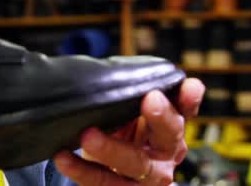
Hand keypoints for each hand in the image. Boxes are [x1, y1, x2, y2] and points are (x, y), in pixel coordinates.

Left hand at [54, 78, 204, 184]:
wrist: (113, 172)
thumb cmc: (124, 133)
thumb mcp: (132, 113)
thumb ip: (136, 97)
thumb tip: (139, 76)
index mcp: (170, 129)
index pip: (183, 111)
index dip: (187, 100)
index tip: (184, 85)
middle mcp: (165, 154)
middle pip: (168, 136)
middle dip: (159, 117)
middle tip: (149, 100)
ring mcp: (147, 177)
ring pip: (135, 164)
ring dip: (110, 149)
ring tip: (87, 136)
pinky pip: (102, 182)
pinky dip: (81, 170)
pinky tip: (63, 158)